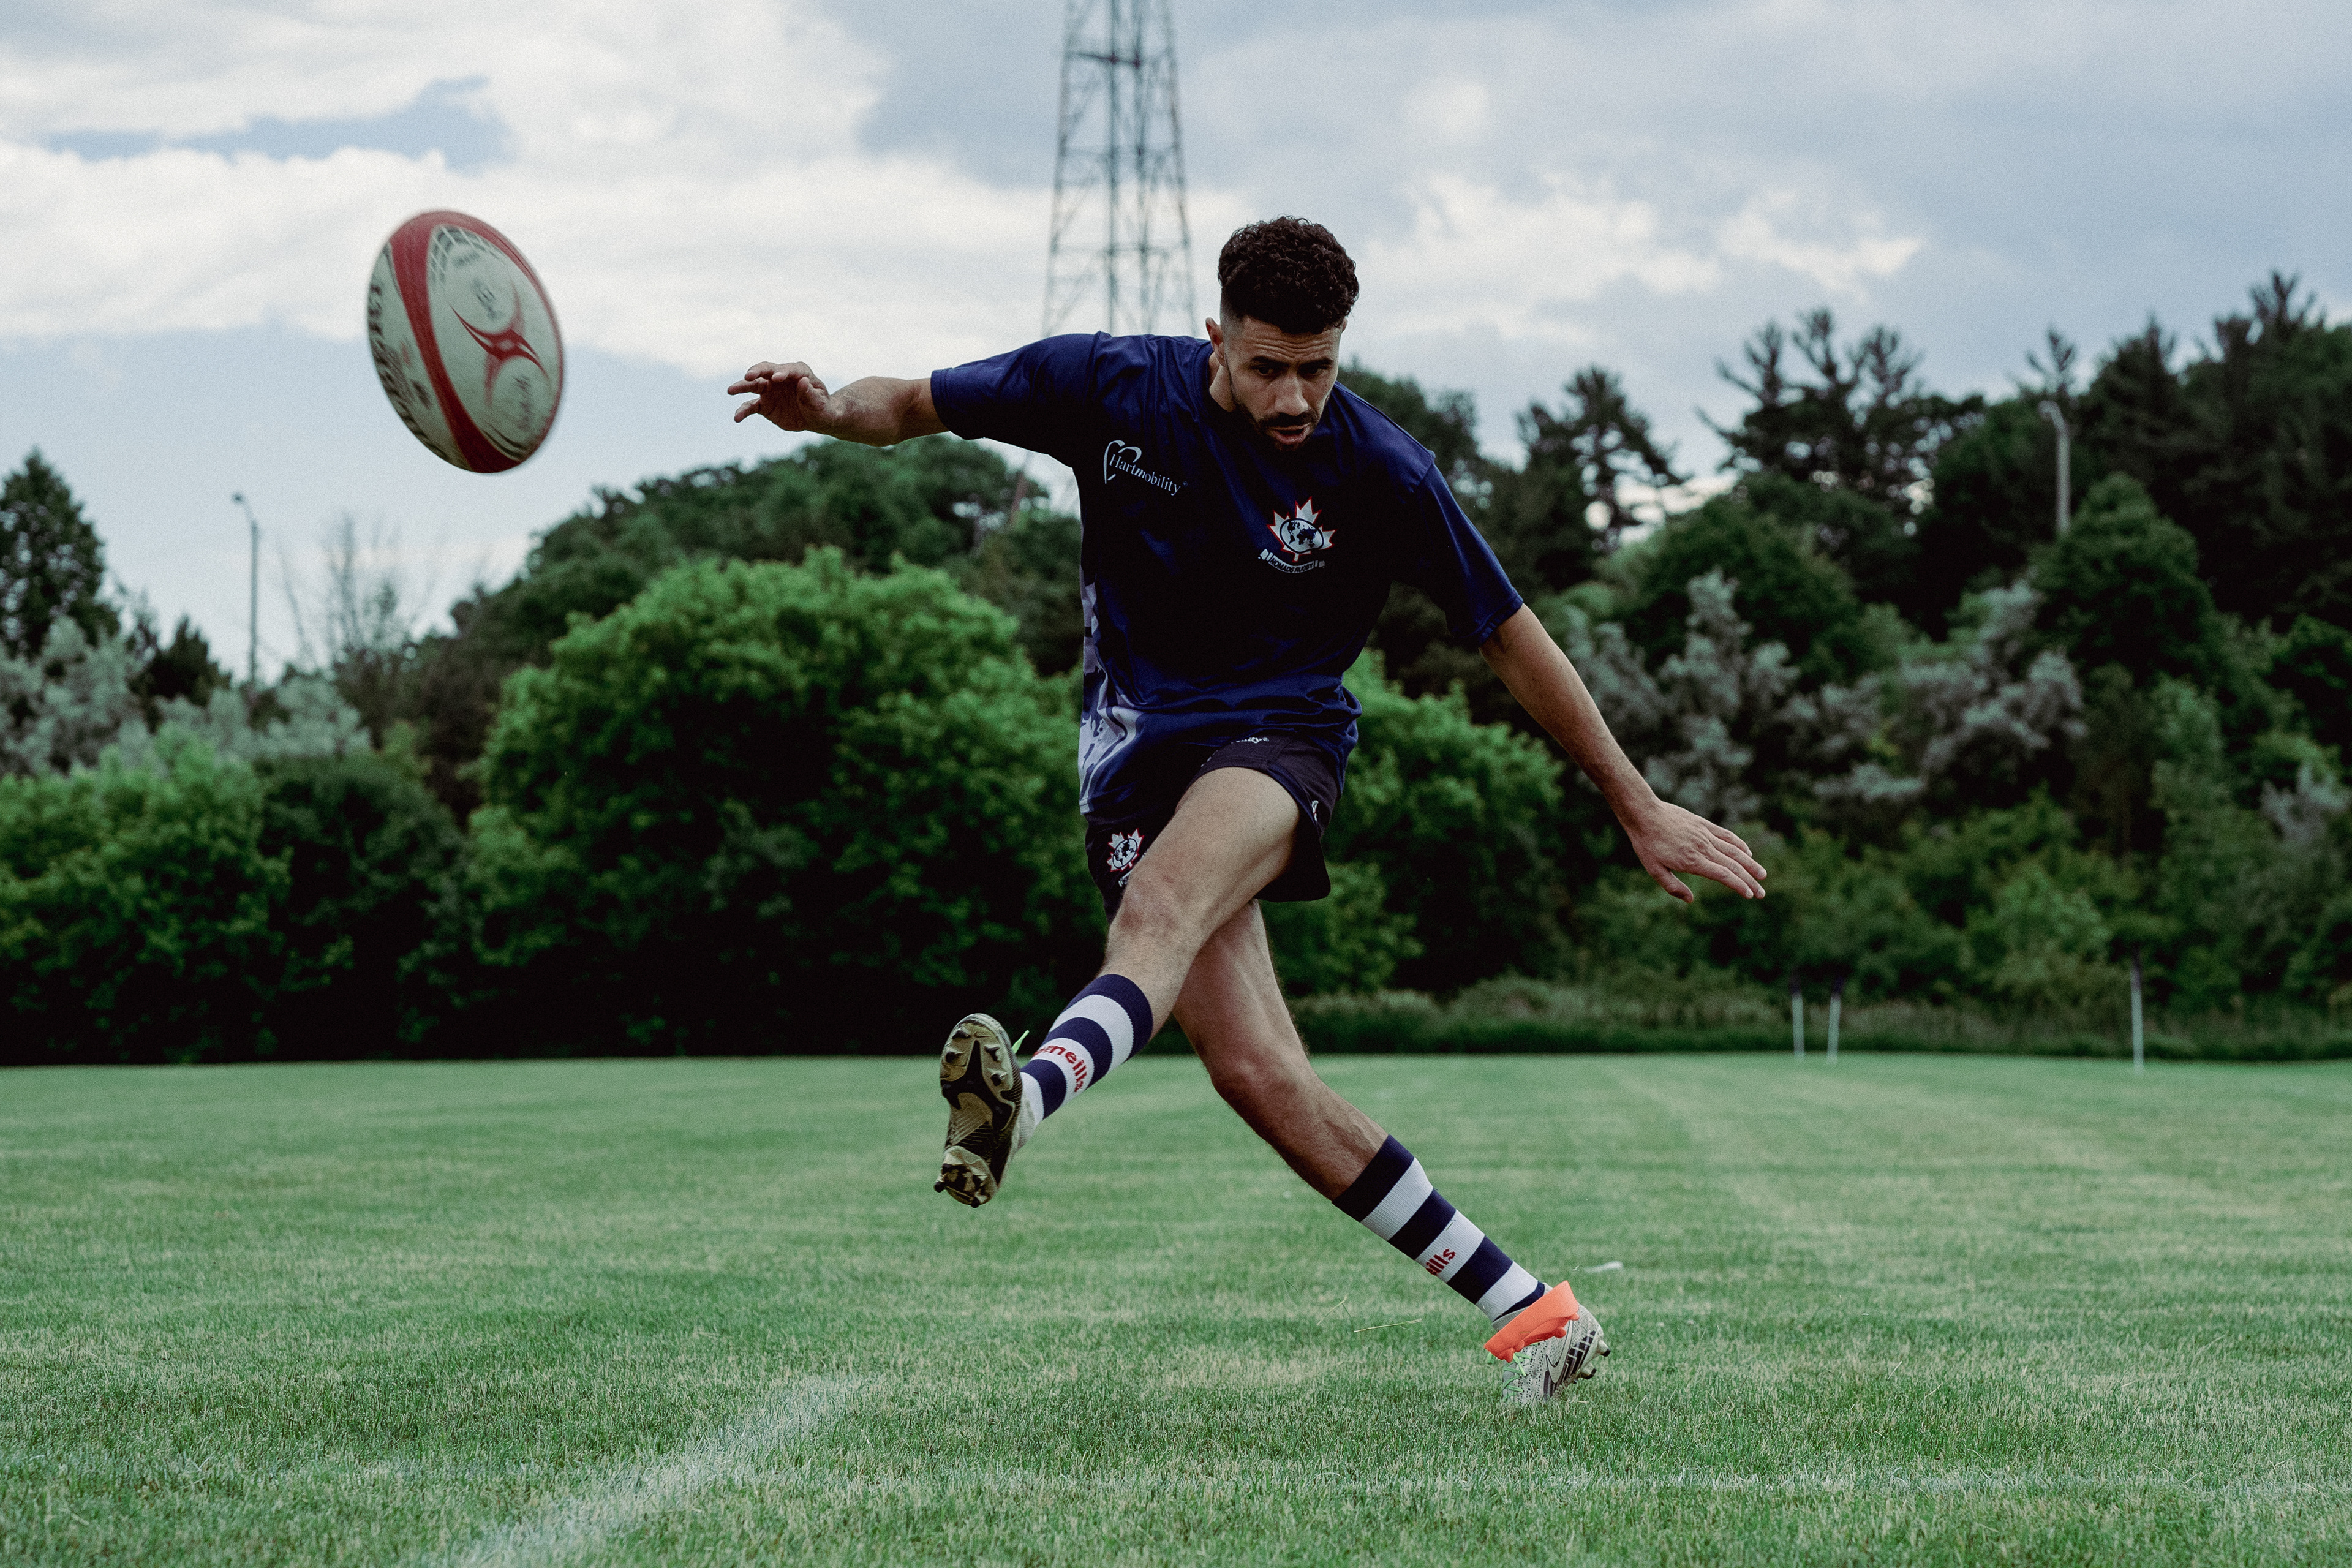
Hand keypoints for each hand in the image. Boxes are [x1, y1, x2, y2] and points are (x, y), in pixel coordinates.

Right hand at [729, 360, 830, 430]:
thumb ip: (810, 393)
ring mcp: (770, 390)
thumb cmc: (821, 406)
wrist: (816, 418)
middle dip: (756, 372)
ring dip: (742, 386)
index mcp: (798, 372)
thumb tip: (803, 382)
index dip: (782, 372)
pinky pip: (751, 406)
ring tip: (730, 390)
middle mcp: (780, 378)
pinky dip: (743, 411)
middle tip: (748, 376)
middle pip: (765, 371)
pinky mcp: (765, 405)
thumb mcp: (819, 401)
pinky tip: (737, 418)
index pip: (788, 369)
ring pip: (753, 385)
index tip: (777, 378)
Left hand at [1627, 799, 1766, 901]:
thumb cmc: (1647, 844)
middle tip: (1762, 893)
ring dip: (1750, 864)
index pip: (1724, 875)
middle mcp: (1703, 847)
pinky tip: (1747, 853)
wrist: (1644, 813)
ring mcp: (1705, 834)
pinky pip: (1726, 835)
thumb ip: (1673, 887)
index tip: (1750, 895)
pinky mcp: (1703, 824)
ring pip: (1734, 850)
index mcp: (1692, 861)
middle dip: (1750, 880)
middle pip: (1734, 866)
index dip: (1739, 886)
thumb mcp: (1654, 870)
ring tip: (1763, 875)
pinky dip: (1740, 844)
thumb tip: (1690, 900)